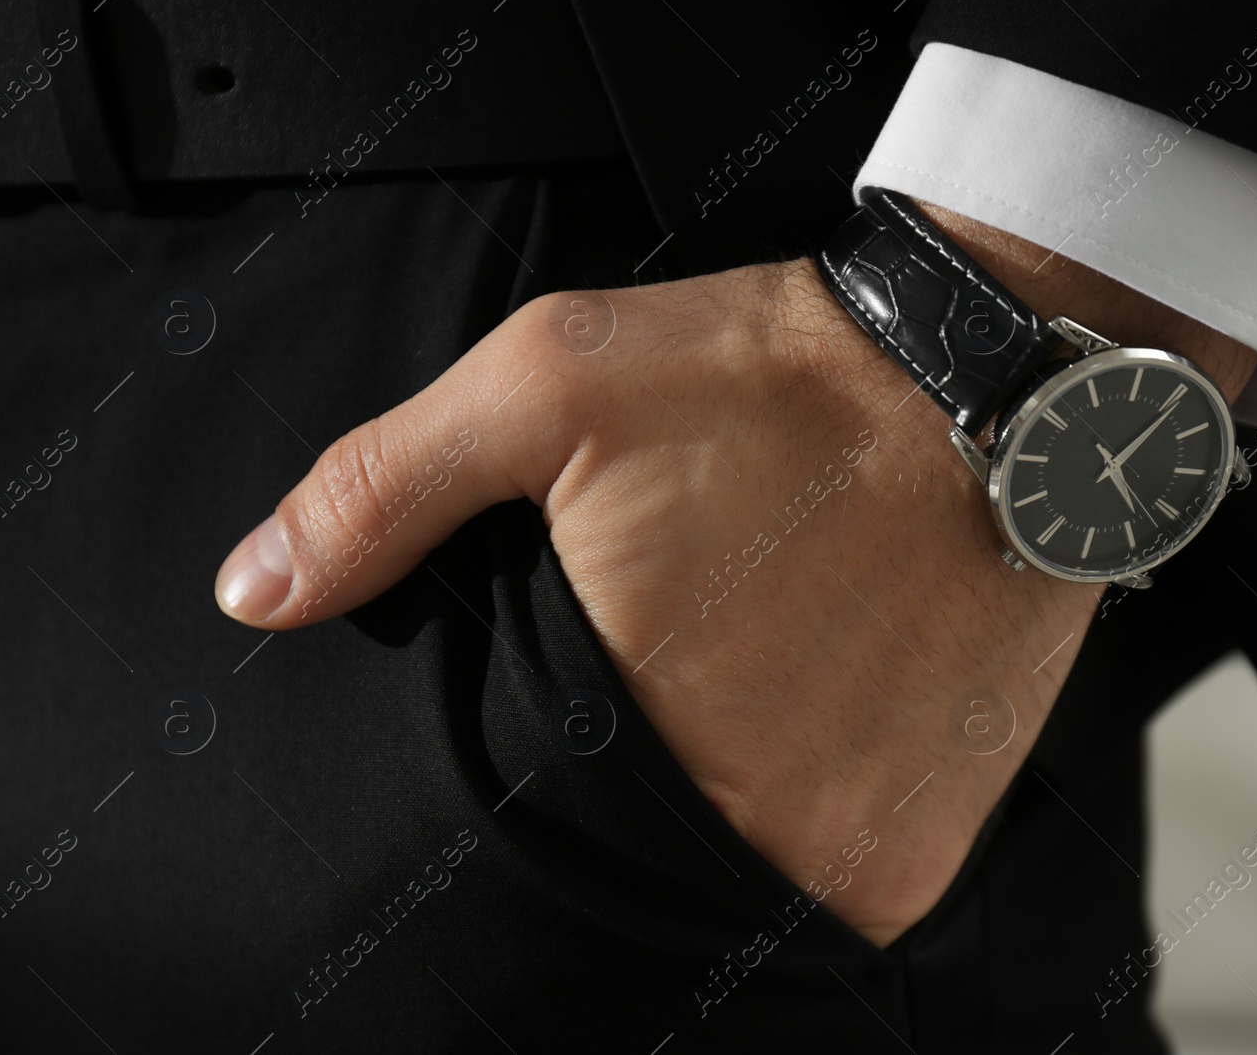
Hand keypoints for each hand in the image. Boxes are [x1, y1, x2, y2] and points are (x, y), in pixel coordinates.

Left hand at [213, 207, 1256, 946]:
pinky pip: (818, 877)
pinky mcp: (920, 855)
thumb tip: (252, 590)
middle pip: (628, 840)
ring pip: (722, 868)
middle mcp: (744, 825)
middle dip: (636, 760)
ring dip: (724, 789)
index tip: (589, 664)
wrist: (1004, 382)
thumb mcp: (552, 384)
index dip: (541, 732)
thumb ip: (386, 491)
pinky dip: (804, 809)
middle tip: (687, 649)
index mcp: (629, 727)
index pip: (523, 804)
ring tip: (759, 667)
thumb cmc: (781, 378)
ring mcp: (843, 856)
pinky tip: (820, 702)